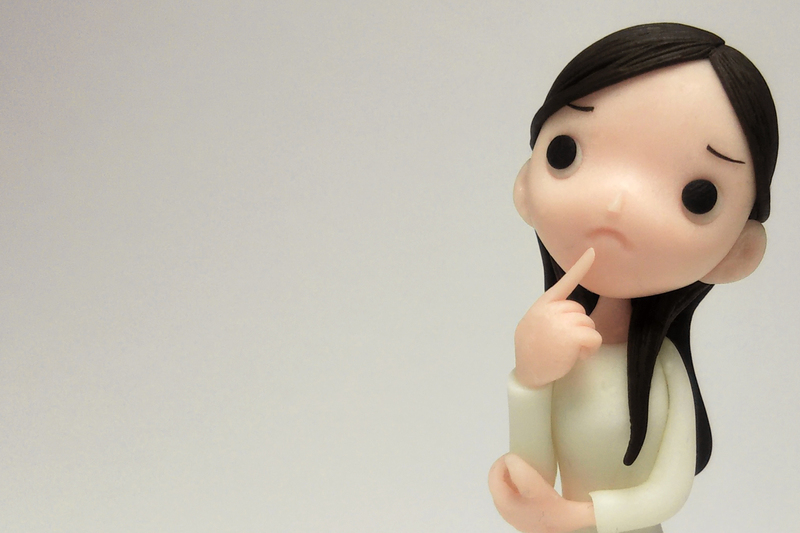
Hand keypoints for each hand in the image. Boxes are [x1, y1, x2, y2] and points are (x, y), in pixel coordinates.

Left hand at [489, 454, 593, 532]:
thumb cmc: (561, 524)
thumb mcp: (578, 514)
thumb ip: (596, 505)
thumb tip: (611, 496)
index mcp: (531, 495)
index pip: (513, 468)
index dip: (514, 458)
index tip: (522, 453)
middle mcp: (511, 502)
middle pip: (495, 475)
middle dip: (503, 463)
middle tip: (518, 458)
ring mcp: (504, 509)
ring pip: (493, 483)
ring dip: (502, 473)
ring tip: (518, 469)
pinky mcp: (504, 513)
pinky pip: (496, 491)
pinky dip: (502, 483)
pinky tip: (517, 484)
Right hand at [514, 248, 601, 387]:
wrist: (529, 373)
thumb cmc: (533, 351)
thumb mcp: (534, 324)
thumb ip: (549, 313)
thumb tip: (568, 310)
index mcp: (543, 305)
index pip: (565, 283)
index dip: (580, 267)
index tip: (592, 251)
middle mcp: (551, 309)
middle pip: (580, 311)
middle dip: (577, 327)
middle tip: (561, 343)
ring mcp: (561, 321)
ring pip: (589, 324)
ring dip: (583, 340)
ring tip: (565, 351)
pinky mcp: (572, 336)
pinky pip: (594, 337)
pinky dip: (589, 349)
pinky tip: (574, 357)